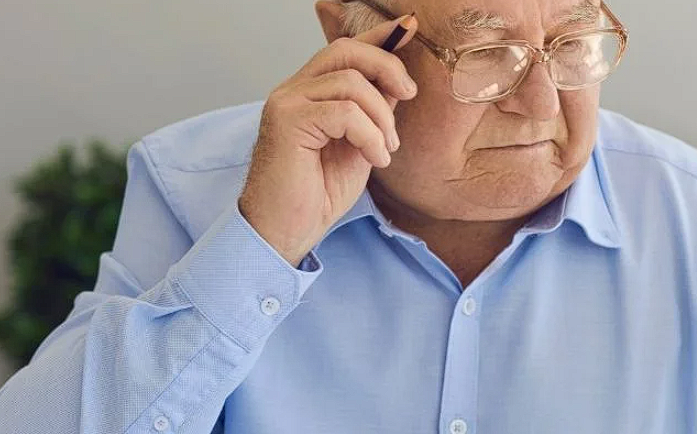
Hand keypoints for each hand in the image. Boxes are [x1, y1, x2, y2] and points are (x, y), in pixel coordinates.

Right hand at [238, 14, 417, 264]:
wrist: (286, 231)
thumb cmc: (317, 194)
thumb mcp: (359, 145)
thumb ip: (372, 111)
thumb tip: (398, 82)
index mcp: (309, 92)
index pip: (345, 50)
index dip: (379, 37)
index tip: (410, 27)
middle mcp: (293, 90)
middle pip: (346, 51)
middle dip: (387, 67)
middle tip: (409, 96)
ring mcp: (287, 103)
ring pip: (351, 83)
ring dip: (382, 117)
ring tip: (386, 149)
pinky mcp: (287, 121)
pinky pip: (345, 113)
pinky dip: (370, 136)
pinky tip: (376, 160)